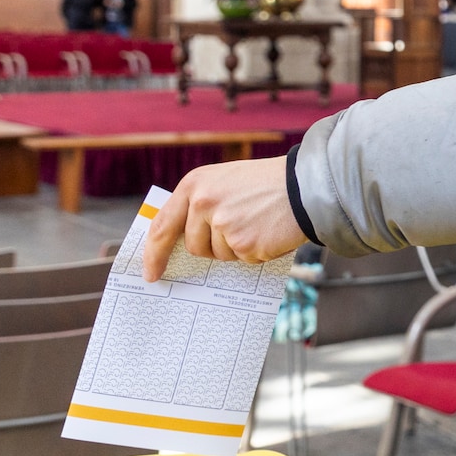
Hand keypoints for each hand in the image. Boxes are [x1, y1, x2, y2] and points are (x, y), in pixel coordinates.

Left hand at [141, 157, 304, 279]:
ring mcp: (223, 225)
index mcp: (194, 185)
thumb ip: (199, 204)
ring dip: (236, 247)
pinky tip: (267, 231)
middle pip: (193, 246)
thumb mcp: (224, 182)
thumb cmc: (265, 183)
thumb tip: (182, 240)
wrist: (304, 186)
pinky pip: (242, 260)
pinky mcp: (243, 244)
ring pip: (219, 255)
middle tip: (238, 229)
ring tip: (257, 223)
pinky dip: (256, 251)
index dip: (154, 254)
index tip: (151, 273)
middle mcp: (203, 204)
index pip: (162, 226)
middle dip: (212, 246)